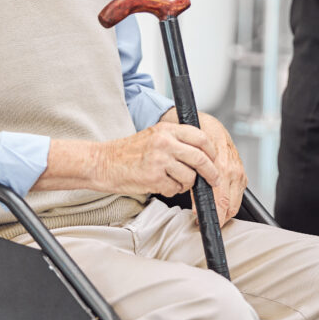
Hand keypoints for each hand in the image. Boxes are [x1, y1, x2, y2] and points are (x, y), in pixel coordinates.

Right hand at [95, 122, 219, 196]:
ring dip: (186, 184)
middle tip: (213, 179)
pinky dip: (171, 190)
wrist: (104, 162)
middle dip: (211, 172)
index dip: (212, 151)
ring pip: (189, 176)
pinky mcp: (154, 177)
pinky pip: (175, 188)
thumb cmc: (128, 152)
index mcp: (167, 129)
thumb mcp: (154, 135)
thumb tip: (202, 154)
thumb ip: (176, 140)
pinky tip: (160, 184)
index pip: (200, 137)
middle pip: (200, 158)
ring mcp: (159, 160)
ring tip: (173, 180)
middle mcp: (164, 142)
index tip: (214, 160)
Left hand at [197, 112, 247, 225]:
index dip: (212, 217)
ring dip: (223, 213)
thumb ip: (196, 180)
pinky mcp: (242, 175)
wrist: (209, 126)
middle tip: (200, 222)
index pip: (220, 201)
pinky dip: (228, 203)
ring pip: (234, 204)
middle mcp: (234, 172)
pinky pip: (237, 196)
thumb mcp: (193, 157)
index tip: (200, 222)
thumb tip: (196, 204)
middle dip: (217, 218)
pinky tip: (217, 203)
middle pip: (229, 207)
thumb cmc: (199, 139)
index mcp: (222, 167)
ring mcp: (239, 174)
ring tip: (208, 215)